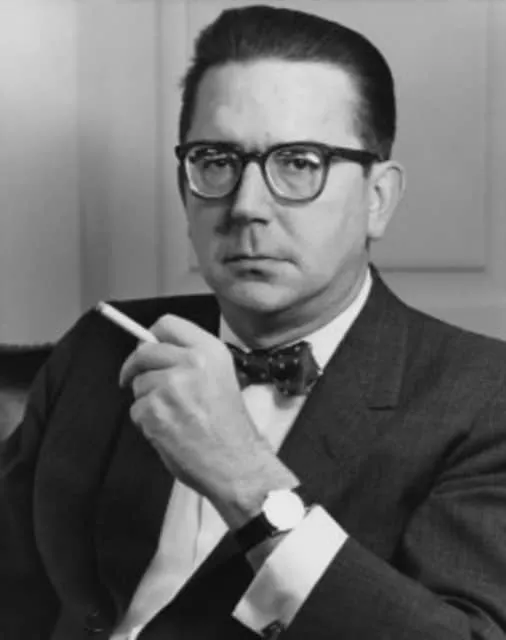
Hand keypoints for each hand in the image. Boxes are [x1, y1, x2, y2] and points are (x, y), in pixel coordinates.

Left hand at [119, 314, 296, 526]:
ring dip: (146, 400)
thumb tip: (153, 351)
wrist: (236, 464)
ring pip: (138, 384)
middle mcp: (191, 362)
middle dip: (134, 367)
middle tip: (132, 379)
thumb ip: (191, 360)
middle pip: (144, 352)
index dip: (151, 337)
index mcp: (210, 351)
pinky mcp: (154, 411)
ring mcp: (171, 386)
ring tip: (172, 417)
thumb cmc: (231, 428)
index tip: (146, 347)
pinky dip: (146, 422)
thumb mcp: (222, 378)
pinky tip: (168, 431)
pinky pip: (136, 410)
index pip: (167, 324)